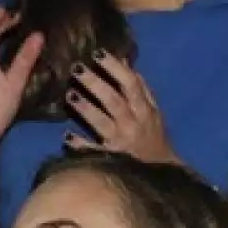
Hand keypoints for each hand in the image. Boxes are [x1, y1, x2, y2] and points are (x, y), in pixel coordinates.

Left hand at [64, 53, 178, 164]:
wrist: (160, 175)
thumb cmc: (153, 138)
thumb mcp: (152, 112)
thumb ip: (140, 88)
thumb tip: (125, 62)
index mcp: (144, 110)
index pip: (131, 84)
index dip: (115, 68)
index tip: (97, 53)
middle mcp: (132, 124)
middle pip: (113, 100)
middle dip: (95, 83)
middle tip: (77, 68)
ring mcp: (120, 143)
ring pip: (102, 123)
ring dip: (86, 109)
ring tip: (70, 94)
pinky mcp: (110, 160)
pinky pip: (93, 152)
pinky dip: (80, 144)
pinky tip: (67, 136)